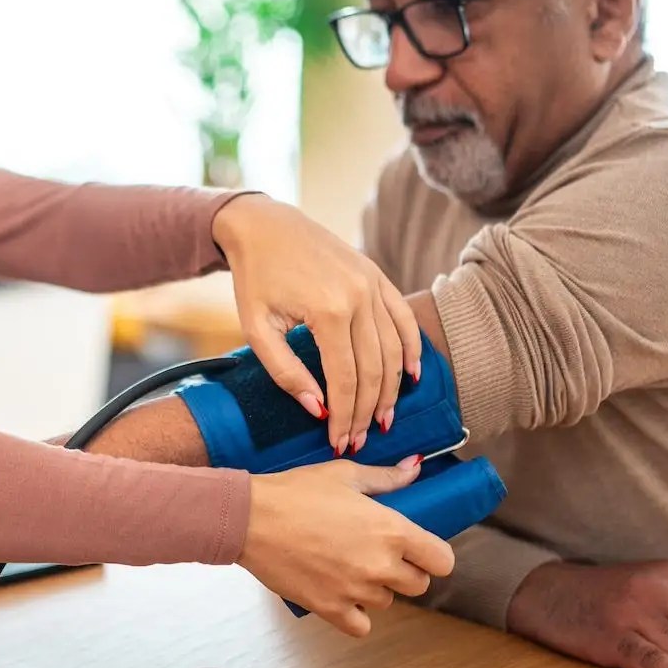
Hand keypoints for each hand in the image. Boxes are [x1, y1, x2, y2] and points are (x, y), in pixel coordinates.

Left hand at [212, 194, 419, 457]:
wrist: (264, 225)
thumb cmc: (255, 278)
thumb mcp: (256, 328)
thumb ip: (285, 372)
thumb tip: (317, 409)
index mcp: (327, 310)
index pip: (345, 379)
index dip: (345, 416)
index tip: (340, 442)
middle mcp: (358, 297)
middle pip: (374, 369)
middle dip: (368, 411)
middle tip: (360, 439)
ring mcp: (372, 283)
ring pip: (393, 348)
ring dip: (392, 389)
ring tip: (384, 418)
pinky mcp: (377, 275)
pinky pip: (403, 317)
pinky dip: (412, 348)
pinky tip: (413, 375)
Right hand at [237, 456, 453, 636]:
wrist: (250, 518)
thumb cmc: (295, 492)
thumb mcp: (344, 475)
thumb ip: (386, 478)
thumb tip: (415, 469)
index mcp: (391, 529)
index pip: (442, 560)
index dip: (434, 556)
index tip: (420, 551)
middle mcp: (380, 564)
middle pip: (418, 585)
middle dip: (404, 571)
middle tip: (380, 555)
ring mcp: (356, 590)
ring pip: (387, 602)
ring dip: (376, 589)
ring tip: (351, 568)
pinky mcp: (330, 609)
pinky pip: (361, 626)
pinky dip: (355, 614)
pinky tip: (342, 594)